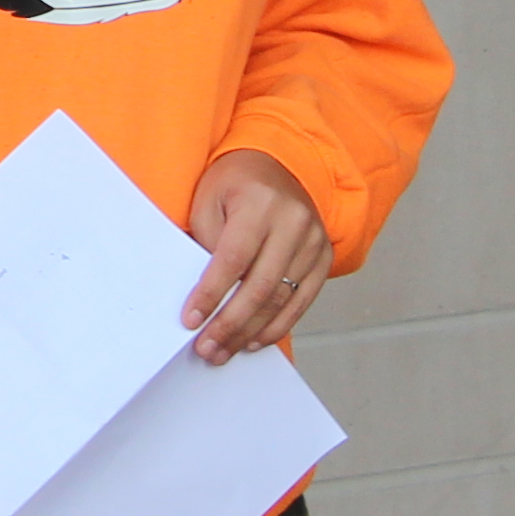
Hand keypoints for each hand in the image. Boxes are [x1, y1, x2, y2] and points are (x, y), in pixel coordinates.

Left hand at [181, 146, 328, 363]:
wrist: (277, 164)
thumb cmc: (233, 183)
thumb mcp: (208, 200)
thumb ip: (206, 243)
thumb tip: (201, 297)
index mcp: (259, 203)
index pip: (233, 259)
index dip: (211, 294)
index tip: (190, 321)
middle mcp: (293, 222)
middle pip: (261, 287)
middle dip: (230, 324)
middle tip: (206, 349)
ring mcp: (314, 241)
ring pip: (282, 300)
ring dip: (250, 332)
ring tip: (223, 351)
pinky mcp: (324, 258)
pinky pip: (302, 302)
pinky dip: (277, 326)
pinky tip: (254, 340)